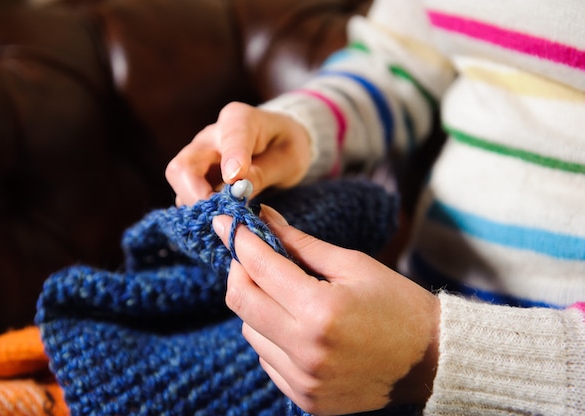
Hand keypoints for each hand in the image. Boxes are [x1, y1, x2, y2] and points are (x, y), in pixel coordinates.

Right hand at [166, 102, 311, 205]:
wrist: (279, 142)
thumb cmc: (286, 146)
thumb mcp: (287, 159)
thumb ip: (263, 173)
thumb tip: (237, 190)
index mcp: (239, 120)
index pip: (229, 137)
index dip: (230, 159)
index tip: (235, 178)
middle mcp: (210, 137)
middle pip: (183, 167)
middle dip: (198, 197)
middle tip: (225, 215)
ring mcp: (198, 156)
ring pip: (180, 185)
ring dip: (199, 206)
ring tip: (228, 217)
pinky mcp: (195, 174)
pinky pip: (187, 195)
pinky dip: (202, 210)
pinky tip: (224, 217)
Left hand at [213, 206, 439, 414]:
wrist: (431, 361)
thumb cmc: (398, 305)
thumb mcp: (353, 265)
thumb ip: (302, 244)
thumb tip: (265, 219)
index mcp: (320, 311)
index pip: (260, 267)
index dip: (238, 239)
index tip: (225, 222)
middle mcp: (305, 350)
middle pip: (241, 301)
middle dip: (238, 269)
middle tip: (249, 254)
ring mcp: (303, 380)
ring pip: (249, 331)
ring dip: (256, 305)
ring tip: (284, 293)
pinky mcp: (305, 398)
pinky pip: (266, 359)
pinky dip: (270, 336)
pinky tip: (294, 325)